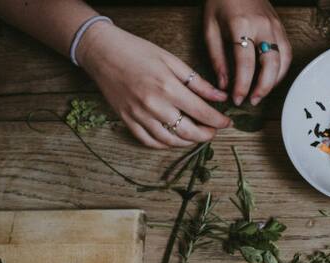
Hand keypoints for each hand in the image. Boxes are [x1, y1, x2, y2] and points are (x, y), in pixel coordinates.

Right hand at [80, 24, 231, 148]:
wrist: (102, 52)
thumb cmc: (138, 52)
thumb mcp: (172, 61)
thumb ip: (198, 82)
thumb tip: (221, 97)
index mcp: (168, 87)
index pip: (202, 113)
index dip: (219, 121)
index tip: (227, 122)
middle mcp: (154, 105)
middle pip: (188, 132)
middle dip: (206, 135)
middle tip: (213, 131)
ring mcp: (138, 115)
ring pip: (170, 141)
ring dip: (188, 142)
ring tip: (196, 135)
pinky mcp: (127, 120)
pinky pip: (149, 142)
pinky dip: (165, 144)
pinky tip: (174, 138)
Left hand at [204, 0, 291, 105]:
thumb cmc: (221, 2)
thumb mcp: (210, 28)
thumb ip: (217, 57)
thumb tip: (223, 84)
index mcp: (241, 25)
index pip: (245, 63)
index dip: (242, 85)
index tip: (237, 99)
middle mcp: (263, 26)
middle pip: (270, 64)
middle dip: (262, 88)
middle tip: (252, 101)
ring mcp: (275, 27)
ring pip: (283, 61)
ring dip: (273, 82)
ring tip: (260, 94)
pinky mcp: (282, 28)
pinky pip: (287, 54)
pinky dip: (280, 71)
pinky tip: (270, 79)